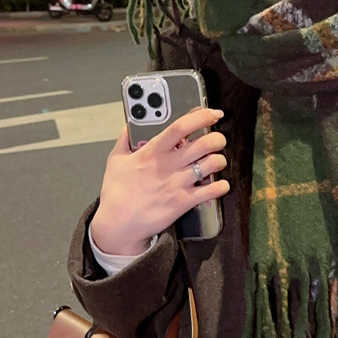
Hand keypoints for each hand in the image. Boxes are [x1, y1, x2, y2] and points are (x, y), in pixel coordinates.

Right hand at [90, 106, 229, 255]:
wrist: (117, 224)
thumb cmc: (116, 193)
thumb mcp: (115, 160)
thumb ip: (124, 140)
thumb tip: (127, 126)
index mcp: (153, 151)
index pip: (181, 126)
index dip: (201, 116)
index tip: (212, 113)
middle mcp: (168, 165)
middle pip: (204, 143)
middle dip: (217, 138)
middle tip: (218, 139)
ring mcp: (178, 183)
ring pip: (212, 164)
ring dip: (220, 160)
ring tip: (218, 161)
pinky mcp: (183, 202)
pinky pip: (211, 191)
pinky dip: (221, 186)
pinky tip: (221, 184)